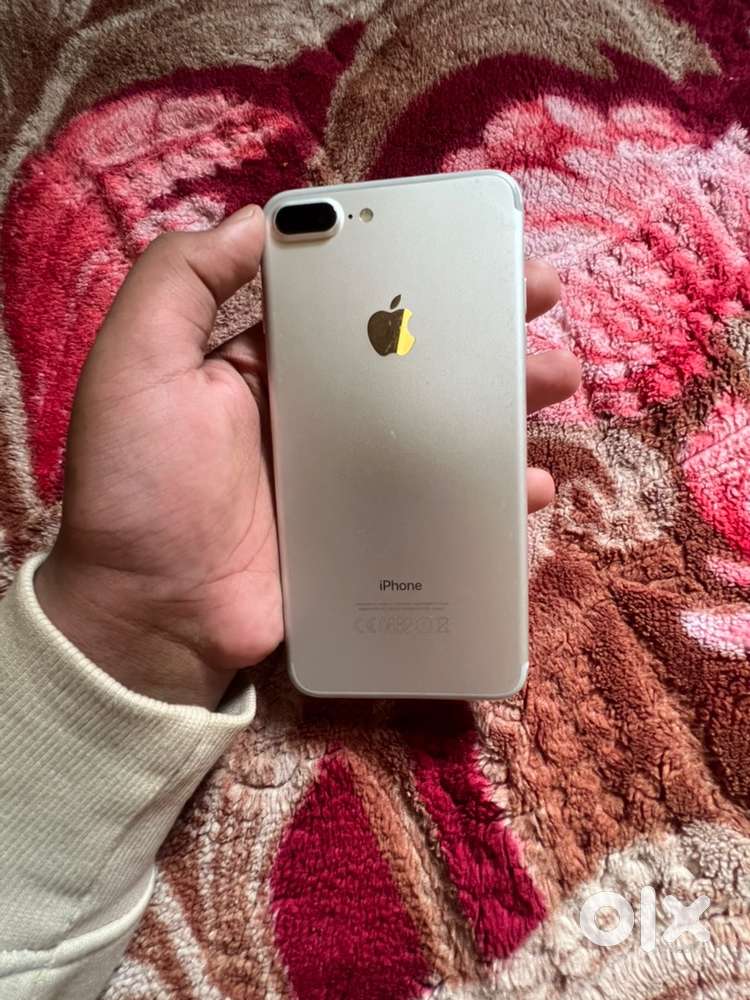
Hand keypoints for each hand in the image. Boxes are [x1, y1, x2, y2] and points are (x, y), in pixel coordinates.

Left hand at [35, 206, 578, 707]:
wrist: (152, 615)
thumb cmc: (142, 485)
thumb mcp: (138, 365)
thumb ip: (182, 281)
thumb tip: (257, 217)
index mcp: (270, 364)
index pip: (353, 301)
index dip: (411, 268)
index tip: (470, 244)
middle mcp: (318, 412)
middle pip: (414, 358)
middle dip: (479, 325)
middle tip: (540, 297)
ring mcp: (352, 478)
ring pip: (442, 425)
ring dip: (502, 399)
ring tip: (557, 380)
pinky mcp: (373, 536)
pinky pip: (444, 505)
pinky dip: (491, 494)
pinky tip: (532, 484)